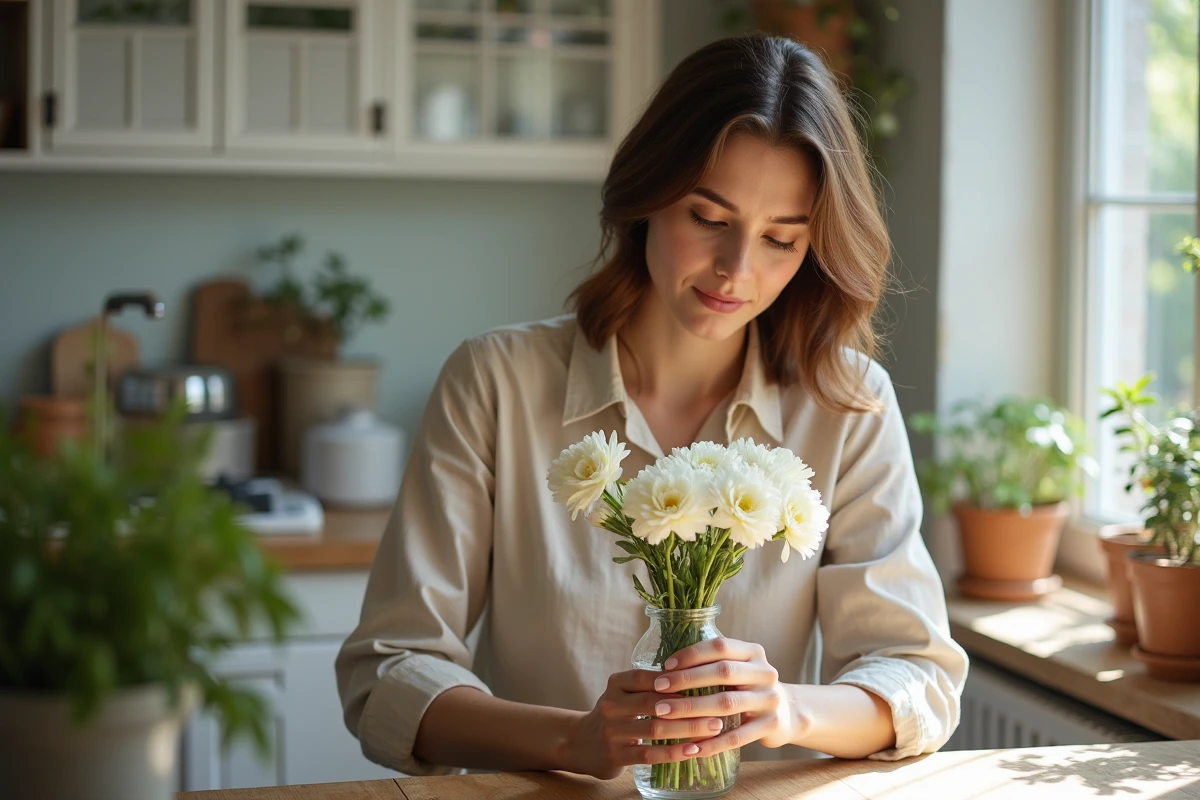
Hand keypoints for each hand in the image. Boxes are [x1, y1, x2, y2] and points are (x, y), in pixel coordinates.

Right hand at [564, 669, 728, 778]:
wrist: (582, 743)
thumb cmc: (617, 714)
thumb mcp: (626, 693)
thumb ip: (653, 685)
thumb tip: (701, 674)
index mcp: (616, 683)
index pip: (646, 676)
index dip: (675, 679)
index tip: (706, 681)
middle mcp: (611, 705)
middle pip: (654, 702)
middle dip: (690, 705)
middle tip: (720, 707)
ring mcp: (612, 731)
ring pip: (655, 728)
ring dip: (688, 729)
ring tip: (714, 728)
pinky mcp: (616, 755)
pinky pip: (649, 754)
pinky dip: (674, 752)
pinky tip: (694, 750)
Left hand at [648, 637, 800, 758]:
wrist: (786, 713)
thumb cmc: (747, 687)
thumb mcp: (737, 668)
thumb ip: (711, 663)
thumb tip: (663, 667)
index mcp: (753, 652)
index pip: (720, 646)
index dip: (692, 654)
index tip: (666, 666)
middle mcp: (765, 672)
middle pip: (723, 672)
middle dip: (687, 680)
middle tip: (658, 688)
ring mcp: (770, 699)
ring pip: (727, 703)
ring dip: (692, 709)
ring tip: (665, 714)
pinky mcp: (770, 725)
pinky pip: (736, 736)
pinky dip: (711, 743)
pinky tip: (690, 746)